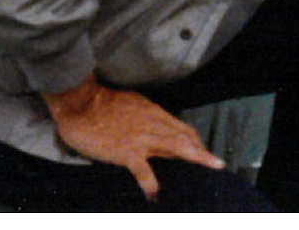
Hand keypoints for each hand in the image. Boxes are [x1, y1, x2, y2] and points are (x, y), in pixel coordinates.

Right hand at [43, 74, 223, 200]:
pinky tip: (155, 194)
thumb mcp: (134, 104)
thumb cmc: (103, 104)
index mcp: (154, 114)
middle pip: (185, 137)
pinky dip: (150, 182)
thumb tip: (157, 125)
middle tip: (217, 163)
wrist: (82, 104)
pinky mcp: (125, 151)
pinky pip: (142, 169)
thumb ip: (147, 116)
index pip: (182, 128)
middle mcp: (154, 124)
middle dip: (202, 150)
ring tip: (210, 166)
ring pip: (175, 147)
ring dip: (195, 157)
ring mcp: (141, 139)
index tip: (203, 150)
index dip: (195, 140)